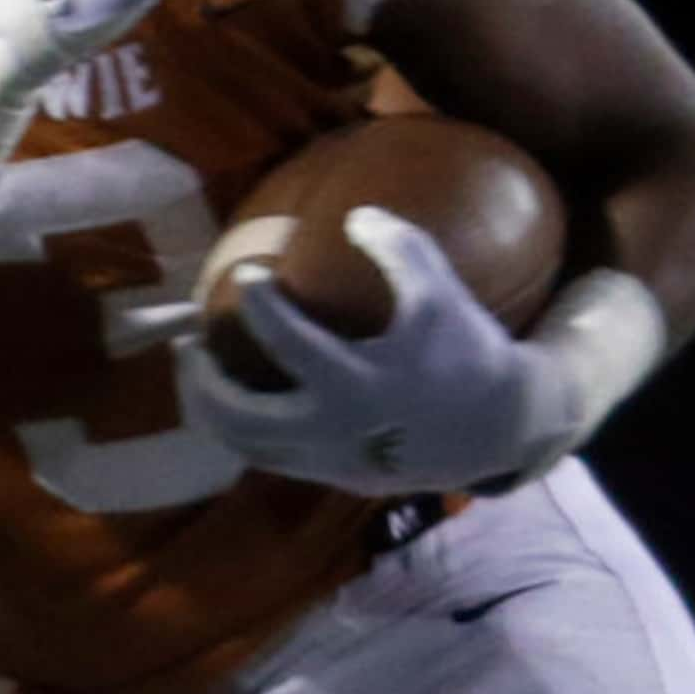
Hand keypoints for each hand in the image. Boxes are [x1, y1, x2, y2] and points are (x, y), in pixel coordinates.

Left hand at [173, 206, 579, 495]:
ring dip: (211, 409)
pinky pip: (271, 458)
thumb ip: (401, 248)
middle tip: (188, 341)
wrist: (505, 428)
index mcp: (364, 386)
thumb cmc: (467, 352)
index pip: (289, 344)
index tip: (247, 275)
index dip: (259, 305)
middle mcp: (340, 434)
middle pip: (241, 418)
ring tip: (198, 368)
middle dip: (204, 381)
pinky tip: (235, 393)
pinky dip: (241, 429)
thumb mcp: (443, 294)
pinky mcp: (338, 480)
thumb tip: (354, 214)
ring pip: (247, 447)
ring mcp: (335, 464)